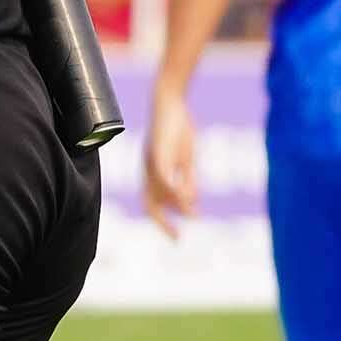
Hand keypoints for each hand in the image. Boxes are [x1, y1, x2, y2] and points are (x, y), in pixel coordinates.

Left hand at [142, 92, 199, 231]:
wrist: (169, 101)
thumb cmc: (177, 128)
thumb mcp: (186, 160)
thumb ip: (188, 182)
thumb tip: (191, 205)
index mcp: (152, 173)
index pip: (153, 204)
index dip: (163, 222)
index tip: (176, 236)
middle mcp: (148, 170)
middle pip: (150, 204)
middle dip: (163, 223)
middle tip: (177, 239)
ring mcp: (151, 161)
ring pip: (159, 192)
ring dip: (176, 206)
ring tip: (193, 215)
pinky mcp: (159, 151)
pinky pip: (163, 176)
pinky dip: (173, 190)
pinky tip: (186, 198)